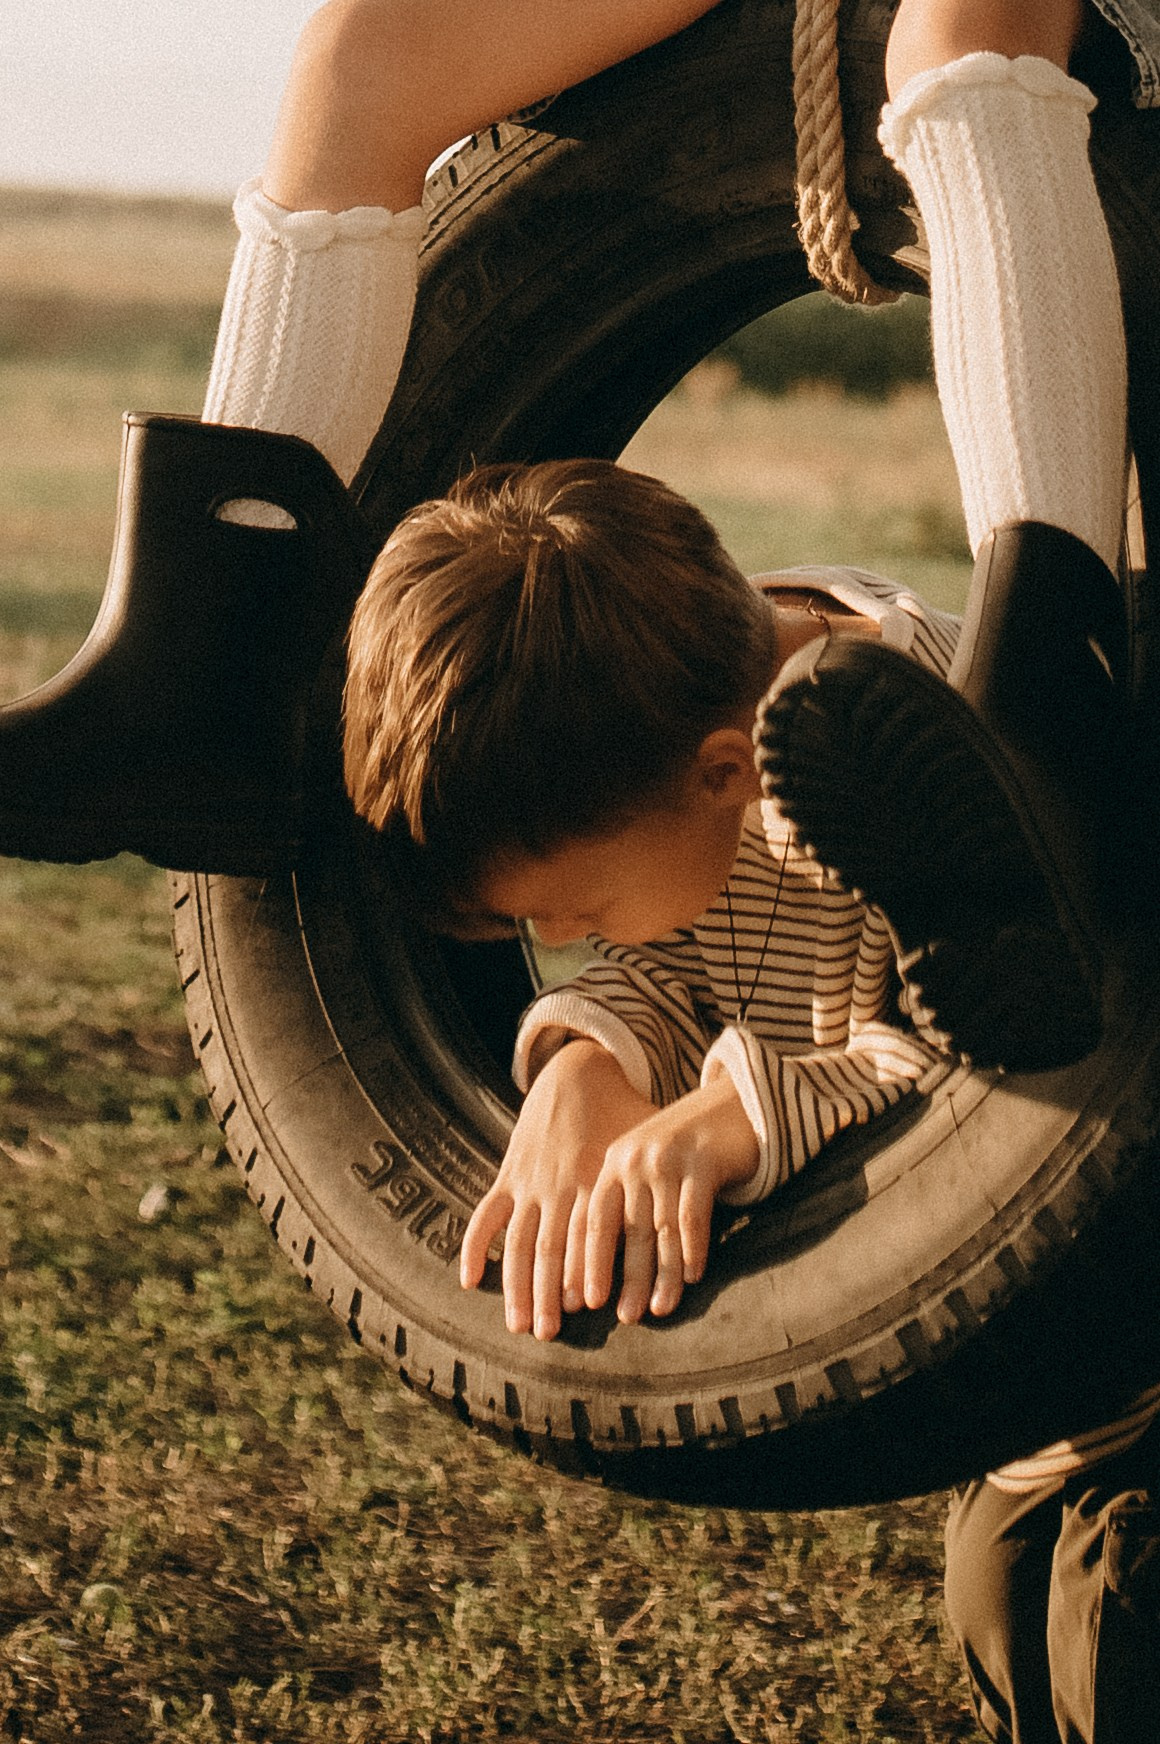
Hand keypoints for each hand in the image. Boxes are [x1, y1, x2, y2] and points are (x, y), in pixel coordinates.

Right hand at [459, 1041, 654, 1340]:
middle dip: (547, 1292)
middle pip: (551, 1246)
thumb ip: (664, 1183)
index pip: (588, 1233)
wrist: (579, 1070)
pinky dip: (475, 1247)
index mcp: (595, 1179)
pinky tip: (469, 1280)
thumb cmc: (625, 1114)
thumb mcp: (647, 1142)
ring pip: (518, 1240)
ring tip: (517, 1325)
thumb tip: (696, 1227)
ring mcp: (529, 1182)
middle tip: (549, 1333)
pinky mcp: (509, 1175)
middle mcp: (559, 1185)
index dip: (585, 1269)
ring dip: (514, 1284)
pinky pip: (486, 1215)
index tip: (585, 1307)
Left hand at [583, 1070, 758, 1324]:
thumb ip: (629, 1206)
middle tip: (625, 1317)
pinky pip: (693, 1215)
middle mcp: (635, 1160)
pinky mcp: (703, 1161)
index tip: (584, 1302)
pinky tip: (693, 1277)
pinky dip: (692, 1249)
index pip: (593, 1221)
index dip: (588, 1263)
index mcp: (614, 1164)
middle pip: (627, 1230)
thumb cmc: (686, 1149)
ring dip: (661, 1274)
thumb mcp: (648, 1168)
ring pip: (661, 1229)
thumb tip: (609, 1272)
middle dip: (625, 1278)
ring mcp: (669, 1159)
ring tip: (659, 1309)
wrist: (733, 1105)